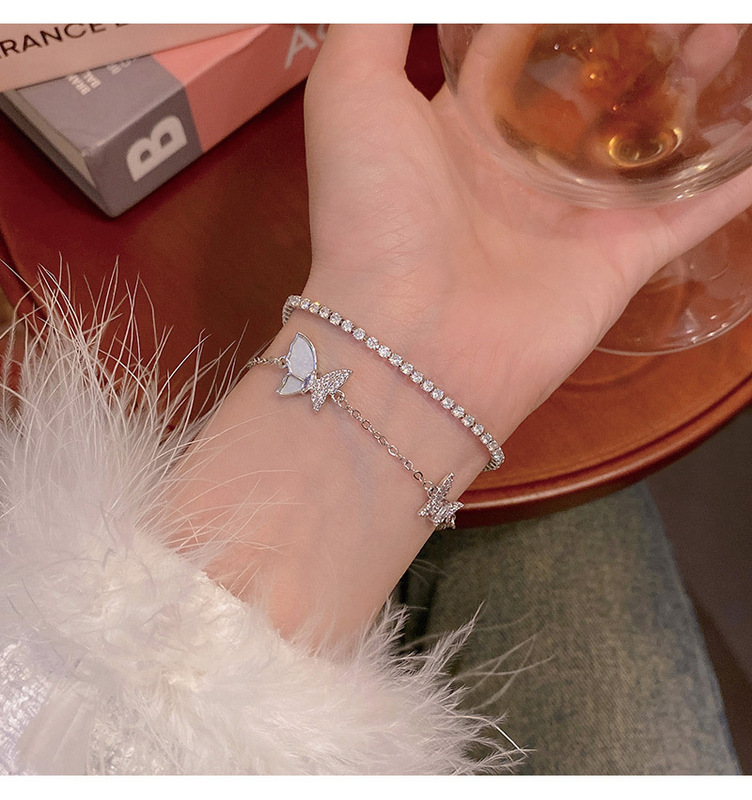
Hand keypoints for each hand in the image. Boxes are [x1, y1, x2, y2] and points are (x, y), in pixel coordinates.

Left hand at [303, 24, 751, 439]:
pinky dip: (730, 179)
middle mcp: (519, 169)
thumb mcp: (350, 94)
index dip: (558, 16)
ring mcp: (573, 217)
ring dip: (694, 86)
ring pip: (648, 139)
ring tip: (726, 30)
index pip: (517, 49)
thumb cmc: (373, 218)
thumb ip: (373, 22)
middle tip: (685, 4)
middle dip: (638, 39)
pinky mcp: (619, 260)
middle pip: (593, 88)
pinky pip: (690, 210)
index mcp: (460, 128)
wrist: (409, 344)